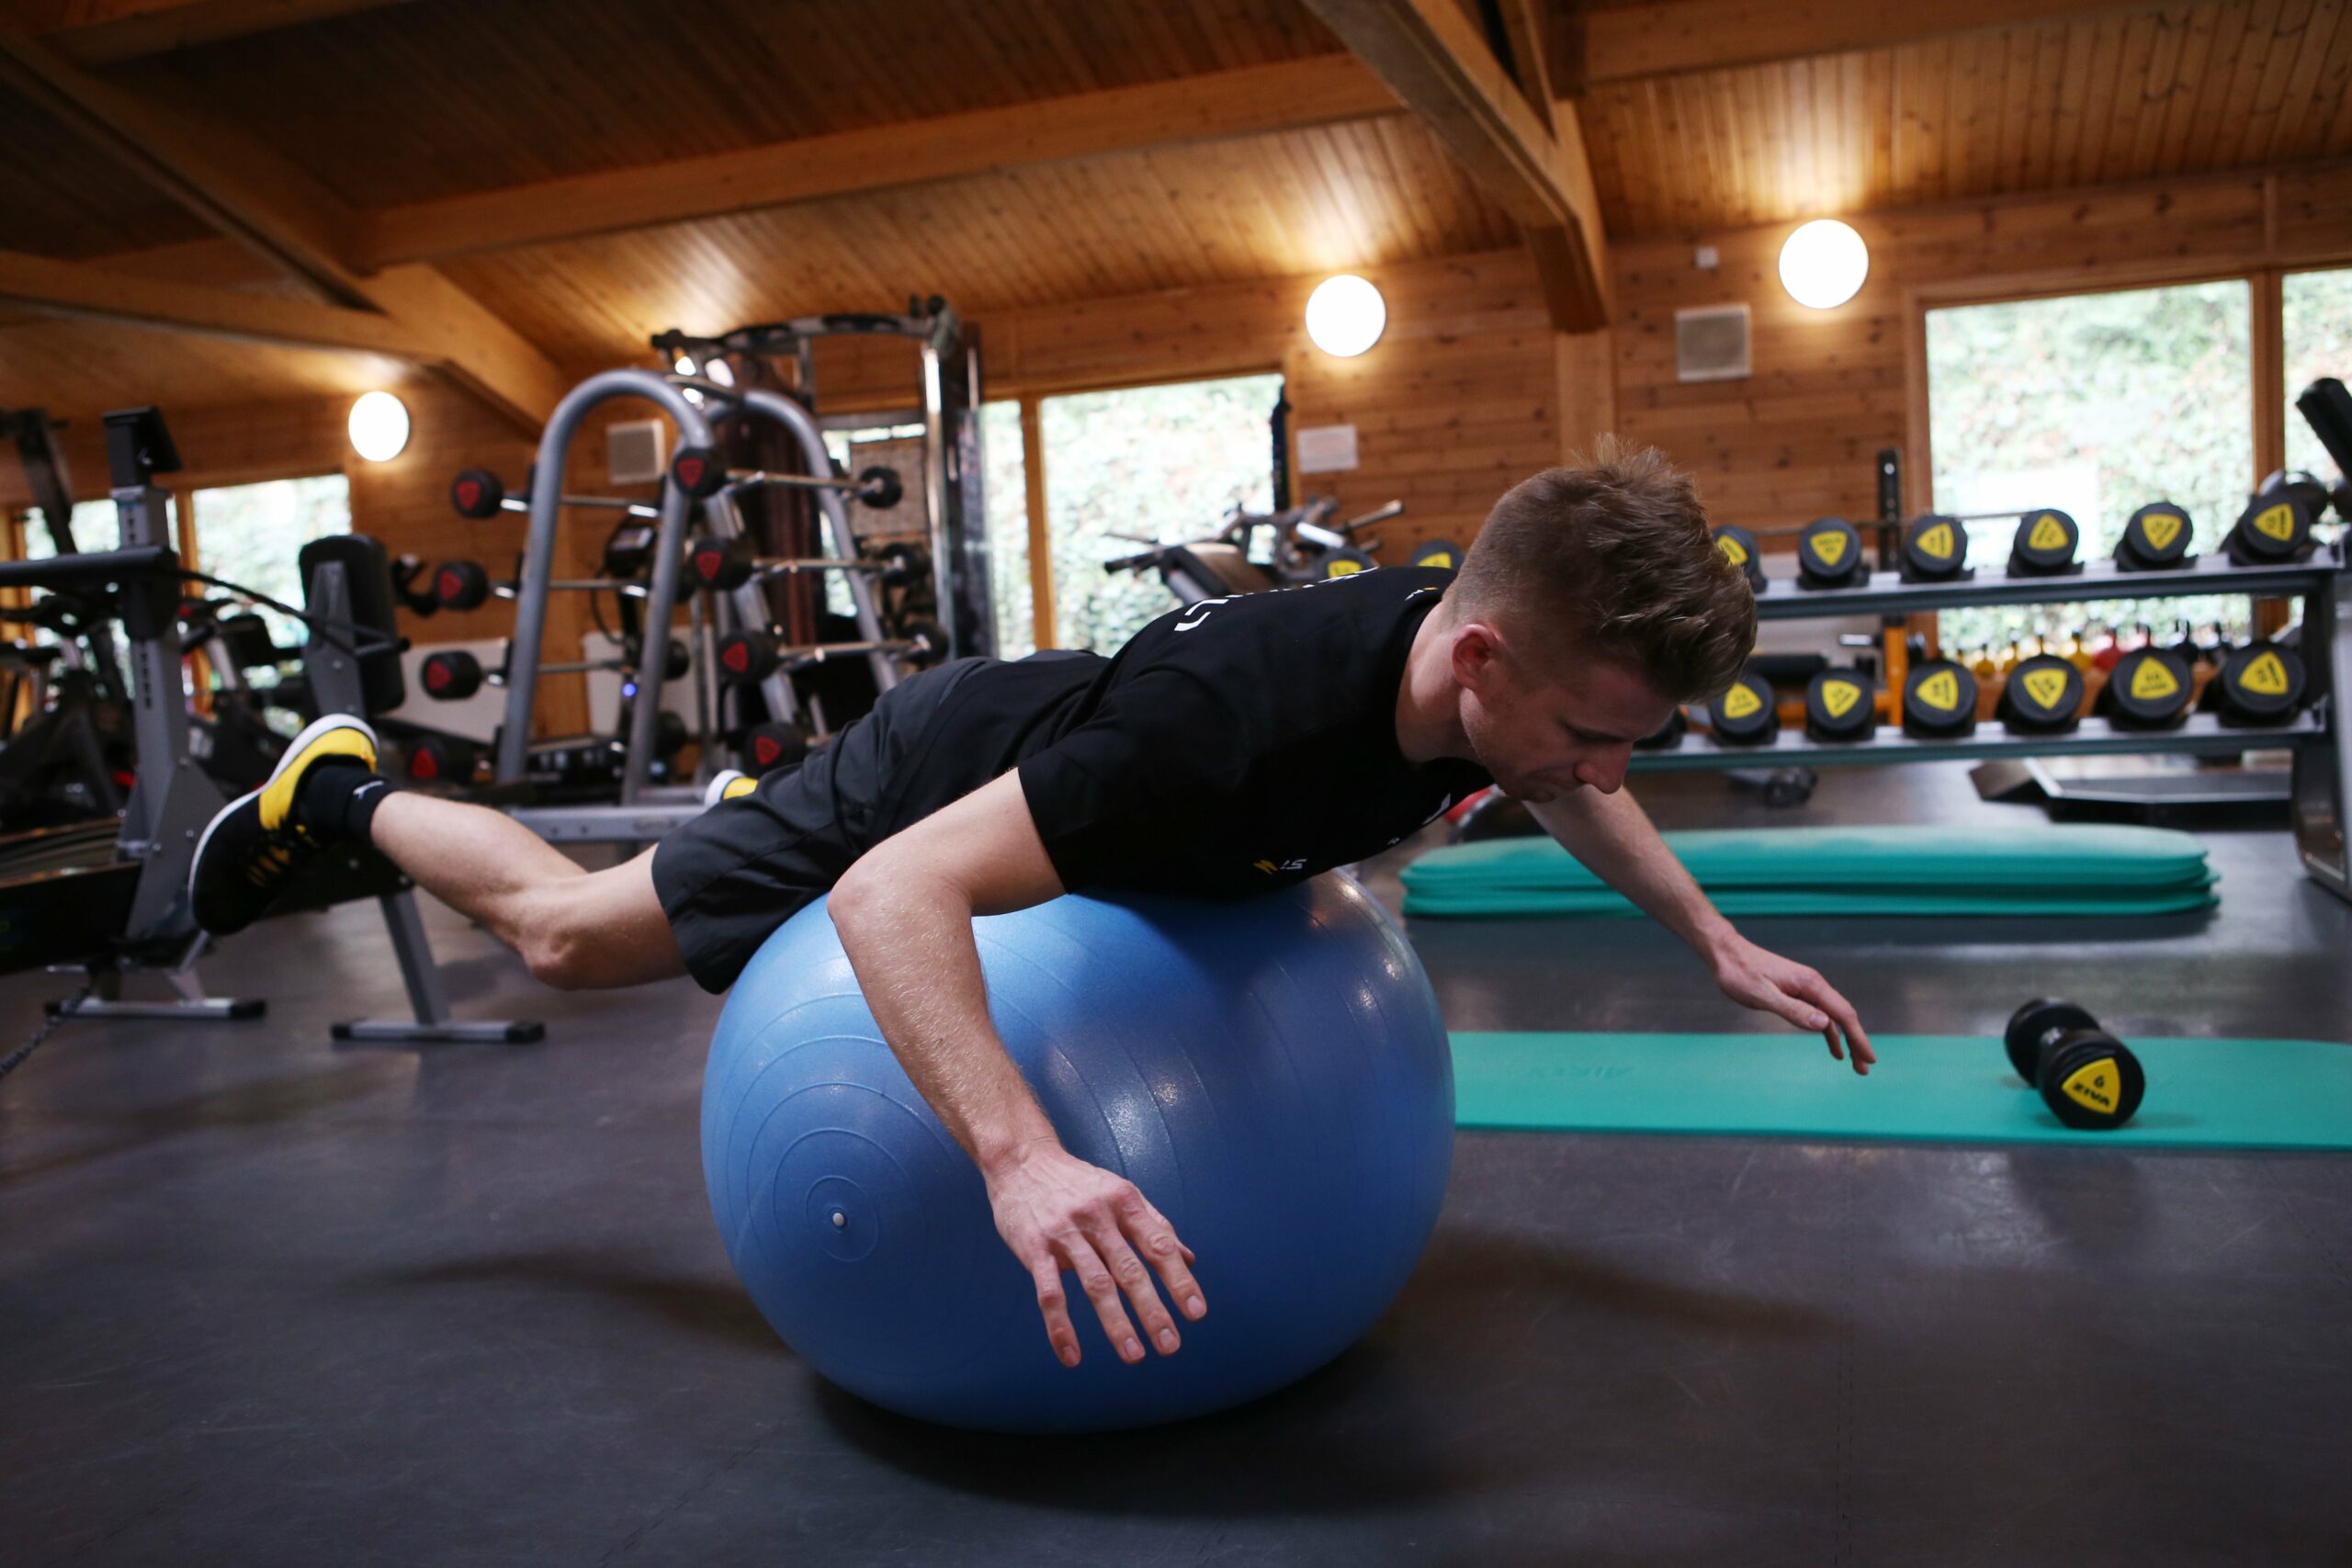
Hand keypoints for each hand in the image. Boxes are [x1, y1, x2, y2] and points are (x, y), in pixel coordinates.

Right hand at [984, 1140, 1206, 1367]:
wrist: (1021, 1160)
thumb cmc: (1077, 1182)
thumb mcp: (1120, 1192)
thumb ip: (1155, 1224)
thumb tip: (1189, 1258)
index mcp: (1124, 1202)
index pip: (1158, 1245)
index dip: (1179, 1280)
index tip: (1196, 1312)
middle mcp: (1097, 1217)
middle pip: (1129, 1269)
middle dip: (1152, 1310)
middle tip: (1170, 1345)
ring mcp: (1064, 1233)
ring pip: (1094, 1284)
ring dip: (1115, 1323)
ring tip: (1134, 1354)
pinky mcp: (1033, 1248)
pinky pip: (1049, 1293)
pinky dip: (1060, 1328)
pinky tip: (1072, 1355)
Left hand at [1710, 933, 1875, 1074]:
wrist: (1727, 953)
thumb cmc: (1741, 974)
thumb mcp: (1764, 996)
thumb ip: (1793, 1010)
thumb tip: (1824, 1024)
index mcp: (1810, 984)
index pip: (1843, 1014)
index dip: (1858, 1037)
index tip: (1869, 1058)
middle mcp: (1814, 985)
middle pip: (1844, 1016)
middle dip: (1857, 1042)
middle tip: (1865, 1068)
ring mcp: (1806, 988)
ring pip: (1833, 1017)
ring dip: (1845, 1040)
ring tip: (1854, 1064)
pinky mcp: (1797, 992)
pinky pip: (1820, 1014)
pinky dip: (1829, 1032)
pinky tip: (1834, 1048)